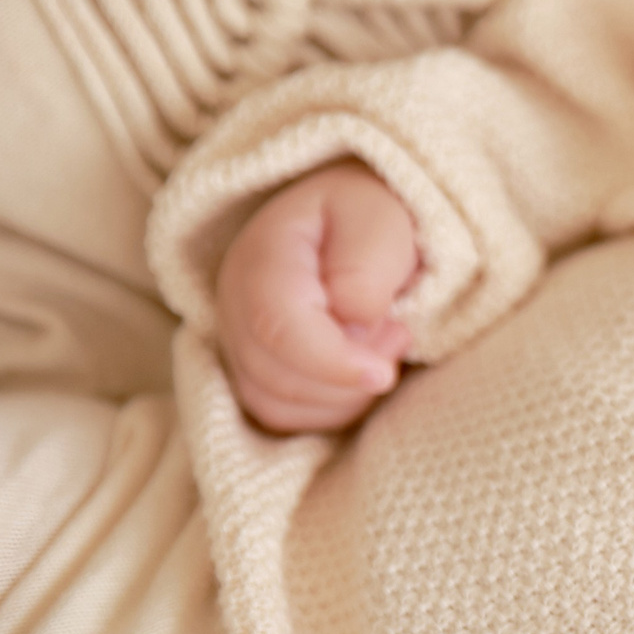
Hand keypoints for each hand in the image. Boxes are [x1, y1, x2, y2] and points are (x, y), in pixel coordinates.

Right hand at [215, 162, 419, 432]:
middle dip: (349, 374)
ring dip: (346, 392)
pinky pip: (285, 415)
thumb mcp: (382, 222)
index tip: (385, 373)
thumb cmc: (372, 217)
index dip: (332, 362)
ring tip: (385, 339)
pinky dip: (334, 406)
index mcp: (263, 258)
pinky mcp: (254, 368)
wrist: (357, 219)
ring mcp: (238, 339)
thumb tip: (353, 322)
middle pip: (276, 376)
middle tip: (398, 331)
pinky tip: (363, 366)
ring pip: (279, 404)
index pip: (277, 328)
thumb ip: (366, 270)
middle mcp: (235, 302)